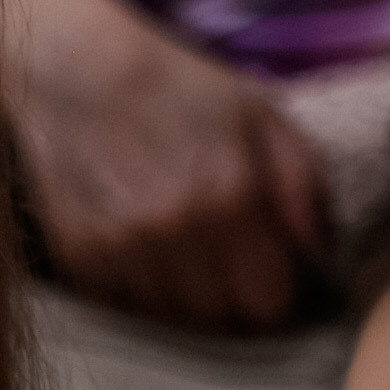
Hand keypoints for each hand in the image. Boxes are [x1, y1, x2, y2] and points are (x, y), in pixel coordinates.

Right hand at [0, 0, 326, 328]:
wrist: (75, 70)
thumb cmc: (177, 89)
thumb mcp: (260, 116)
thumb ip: (302, 186)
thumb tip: (315, 254)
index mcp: (232, 195)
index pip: (268, 302)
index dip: (276, 294)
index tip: (271, 276)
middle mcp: (176, 231)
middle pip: (219, 320)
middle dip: (232, 300)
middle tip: (228, 269)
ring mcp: (121, 248)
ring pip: (170, 319)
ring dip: (184, 298)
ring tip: (184, 255)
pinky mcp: (78, 257)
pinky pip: (124, 305)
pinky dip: (140, 289)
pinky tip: (143, 249)